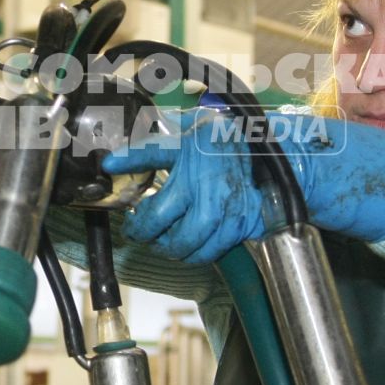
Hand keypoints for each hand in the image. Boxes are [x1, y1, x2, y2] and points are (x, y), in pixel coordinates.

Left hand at [102, 111, 384, 262]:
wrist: (274, 149)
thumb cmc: (225, 136)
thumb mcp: (183, 132)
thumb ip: (145, 149)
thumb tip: (110, 163)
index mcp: (192, 169)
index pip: (151, 209)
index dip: (136, 221)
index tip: (129, 214)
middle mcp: (209, 197)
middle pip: (166, 237)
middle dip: (149, 236)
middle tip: (144, 227)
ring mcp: (228, 216)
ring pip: (188, 250)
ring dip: (173, 246)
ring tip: (166, 233)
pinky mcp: (242, 228)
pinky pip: (211, 252)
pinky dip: (197, 250)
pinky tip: (192, 235)